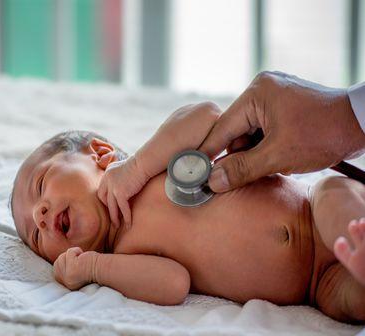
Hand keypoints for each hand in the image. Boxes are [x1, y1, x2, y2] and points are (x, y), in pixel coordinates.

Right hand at [53, 247, 97, 289]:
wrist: (103, 268)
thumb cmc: (91, 267)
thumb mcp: (75, 269)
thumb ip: (66, 267)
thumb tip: (59, 260)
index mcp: (66, 284)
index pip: (56, 269)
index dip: (66, 262)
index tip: (77, 264)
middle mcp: (66, 283)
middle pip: (58, 262)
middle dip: (69, 258)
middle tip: (81, 263)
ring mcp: (68, 277)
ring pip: (62, 257)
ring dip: (73, 255)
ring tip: (82, 261)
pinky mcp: (72, 269)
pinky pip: (69, 252)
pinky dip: (77, 251)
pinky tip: (84, 258)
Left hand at [97, 155, 148, 227]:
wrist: (144, 162)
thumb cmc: (140, 164)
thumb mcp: (126, 168)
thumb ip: (122, 176)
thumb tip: (126, 185)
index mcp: (108, 173)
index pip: (102, 188)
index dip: (106, 198)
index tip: (111, 205)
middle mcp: (107, 179)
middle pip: (103, 197)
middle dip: (107, 207)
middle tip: (113, 216)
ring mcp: (113, 186)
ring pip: (111, 206)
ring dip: (114, 217)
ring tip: (117, 225)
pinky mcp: (120, 192)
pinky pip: (122, 208)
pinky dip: (126, 216)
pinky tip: (128, 223)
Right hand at [200, 71, 364, 191]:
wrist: (363, 123)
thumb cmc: (323, 134)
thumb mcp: (278, 156)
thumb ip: (242, 169)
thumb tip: (212, 182)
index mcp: (257, 92)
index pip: (223, 127)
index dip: (208, 152)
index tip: (194, 171)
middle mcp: (263, 88)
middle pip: (236, 130)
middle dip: (239, 155)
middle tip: (234, 178)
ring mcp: (275, 95)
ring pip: (250, 132)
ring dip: (254, 152)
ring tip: (268, 166)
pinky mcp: (285, 104)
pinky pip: (264, 128)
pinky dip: (265, 146)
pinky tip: (275, 158)